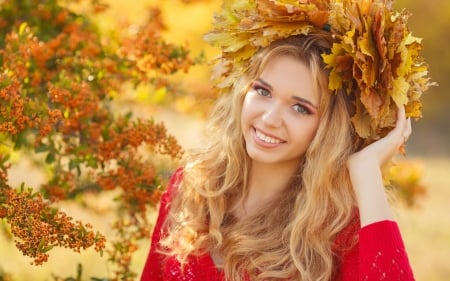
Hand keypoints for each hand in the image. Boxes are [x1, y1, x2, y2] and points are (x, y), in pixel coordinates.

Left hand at [346, 106, 411, 225]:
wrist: (362, 168)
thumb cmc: (355, 164)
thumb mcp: (354, 155)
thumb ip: (350, 151)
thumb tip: (335, 151)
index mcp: (385, 150)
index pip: (394, 140)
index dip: (396, 131)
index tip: (393, 123)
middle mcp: (392, 146)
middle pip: (405, 133)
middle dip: (405, 123)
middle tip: (404, 112)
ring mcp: (394, 142)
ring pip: (406, 128)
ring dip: (405, 117)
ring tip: (402, 105)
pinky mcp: (393, 137)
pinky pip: (401, 122)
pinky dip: (401, 114)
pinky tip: (399, 104)